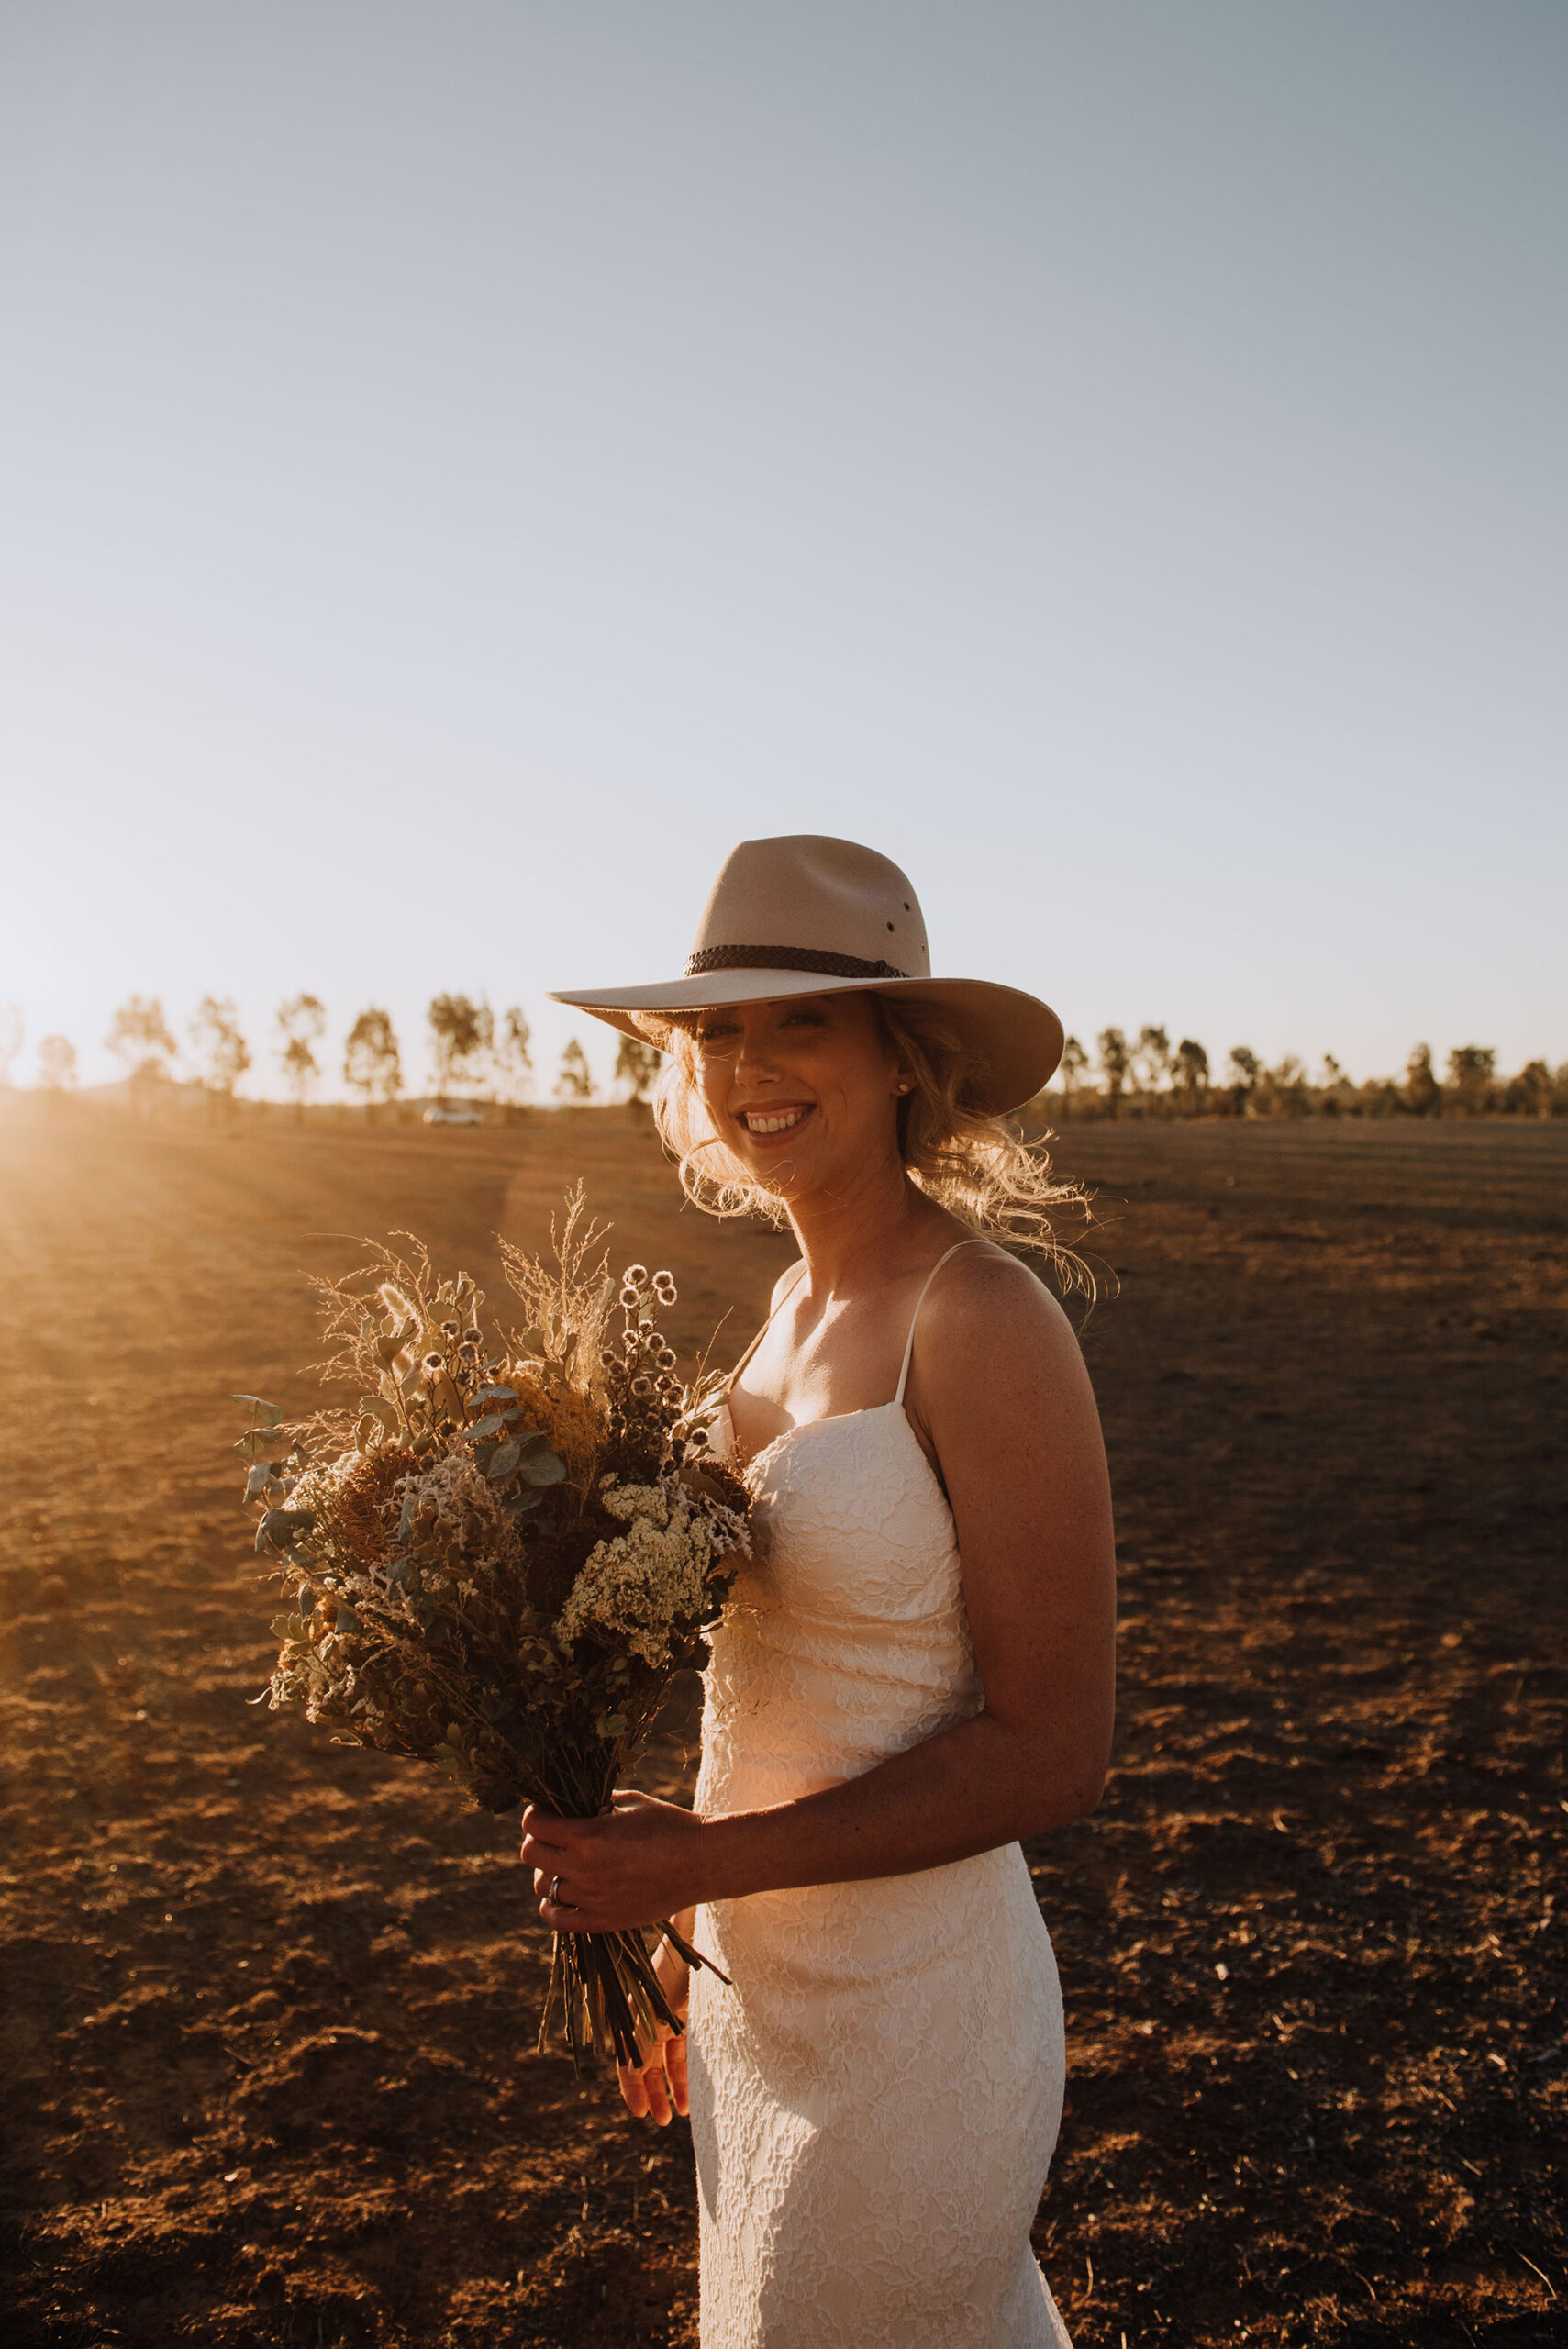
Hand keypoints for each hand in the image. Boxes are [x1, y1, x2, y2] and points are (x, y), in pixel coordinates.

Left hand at [520, 1790, 705, 1932]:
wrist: (703, 1862)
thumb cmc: (670, 1825)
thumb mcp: (630, 1803)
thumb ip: (596, 1804)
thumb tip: (572, 1805)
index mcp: (587, 1836)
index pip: (534, 1824)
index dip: (535, 1813)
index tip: (544, 1811)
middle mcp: (583, 1869)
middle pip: (531, 1855)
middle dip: (538, 1840)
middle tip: (553, 1835)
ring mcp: (592, 1899)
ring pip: (543, 1887)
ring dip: (548, 1872)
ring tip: (564, 1864)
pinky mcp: (603, 1921)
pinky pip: (558, 1920)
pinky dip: (553, 1906)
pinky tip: (561, 1895)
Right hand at [618, 1929, 690, 2126]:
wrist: (700, 1937)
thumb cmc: (677, 1970)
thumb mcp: (658, 2008)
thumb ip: (644, 2038)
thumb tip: (633, 2070)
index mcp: (634, 2015)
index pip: (627, 2060)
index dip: (631, 2087)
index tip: (640, 2113)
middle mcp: (648, 2018)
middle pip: (646, 2064)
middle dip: (652, 2094)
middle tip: (662, 2120)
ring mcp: (668, 2017)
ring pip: (666, 2060)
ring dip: (671, 2087)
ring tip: (680, 2113)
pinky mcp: (688, 2015)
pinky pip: (683, 2050)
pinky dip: (685, 2071)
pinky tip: (692, 2093)